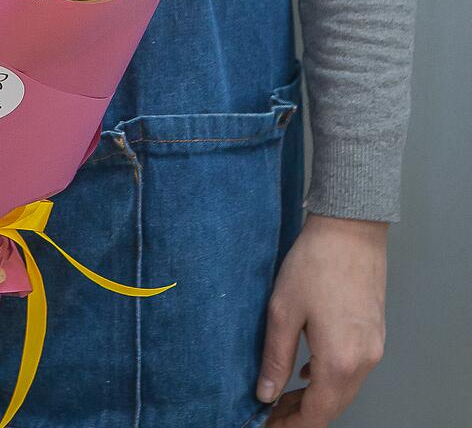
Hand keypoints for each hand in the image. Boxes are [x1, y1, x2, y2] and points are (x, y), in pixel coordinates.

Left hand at [261, 214, 387, 426]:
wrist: (350, 231)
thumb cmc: (314, 264)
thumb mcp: (283, 311)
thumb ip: (275, 357)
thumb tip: (264, 394)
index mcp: (340, 361)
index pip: (318, 414)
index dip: (291, 424)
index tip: (268, 425)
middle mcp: (364, 360)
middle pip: (334, 406)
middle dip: (302, 414)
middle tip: (271, 412)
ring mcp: (374, 347)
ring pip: (345, 388)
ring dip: (317, 397)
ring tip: (284, 394)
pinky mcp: (375, 332)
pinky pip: (353, 369)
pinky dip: (331, 378)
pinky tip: (309, 370)